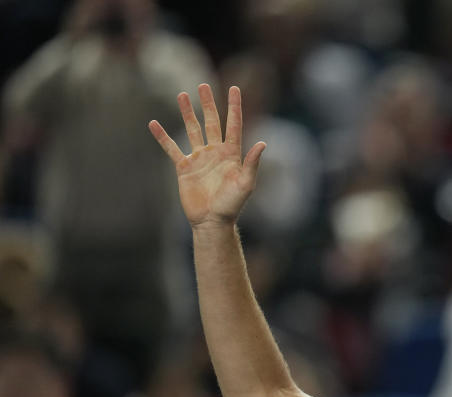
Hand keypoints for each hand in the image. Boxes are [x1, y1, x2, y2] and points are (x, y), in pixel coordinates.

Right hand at [148, 84, 265, 228]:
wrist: (212, 221)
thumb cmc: (232, 205)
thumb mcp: (246, 184)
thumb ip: (252, 163)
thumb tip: (262, 143)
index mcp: (232, 153)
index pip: (234, 124)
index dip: (234, 106)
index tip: (235, 88)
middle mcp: (215, 152)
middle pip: (211, 122)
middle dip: (208, 104)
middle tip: (203, 85)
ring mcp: (199, 158)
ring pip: (192, 130)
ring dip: (187, 113)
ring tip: (182, 95)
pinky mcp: (184, 167)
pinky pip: (172, 148)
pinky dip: (163, 136)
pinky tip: (154, 124)